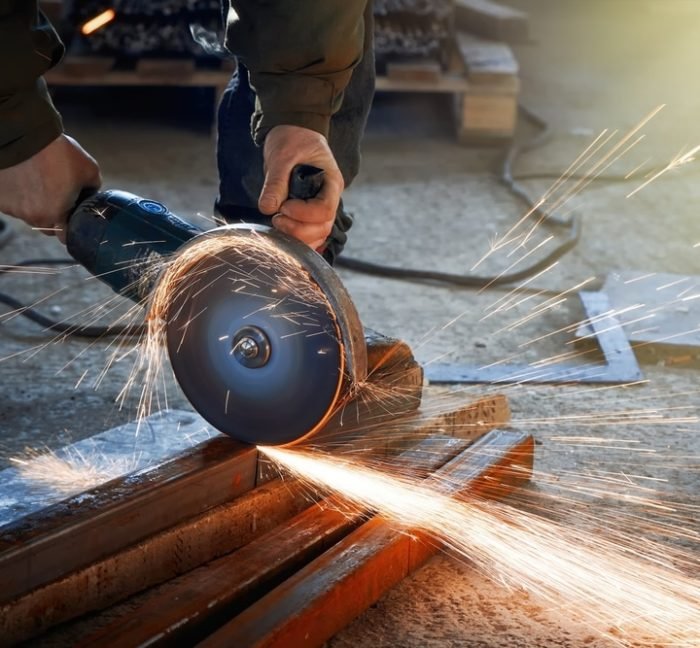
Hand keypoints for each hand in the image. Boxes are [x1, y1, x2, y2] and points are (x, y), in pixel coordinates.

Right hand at [0, 134, 101, 243]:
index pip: (65, 236)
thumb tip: (90, 196)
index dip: (70, 228)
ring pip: (28, 214)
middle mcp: (33, 216)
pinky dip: (18, 195)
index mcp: (57, 215)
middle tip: (57, 195)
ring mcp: (14, 208)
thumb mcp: (90, 170)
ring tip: (39, 182)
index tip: (72, 217)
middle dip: (54, 215)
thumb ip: (92, 190)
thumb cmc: (58, 152)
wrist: (24, 134)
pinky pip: (13, 203)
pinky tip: (24, 179)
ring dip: (35, 204)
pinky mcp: (0, 199)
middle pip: (47, 226)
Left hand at [259, 125, 343, 250]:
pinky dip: (298, 238)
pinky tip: (282, 229)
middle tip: (277, 217)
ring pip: (318, 235)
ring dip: (297, 236)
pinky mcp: (311, 212)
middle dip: (298, 229)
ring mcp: (321, 206)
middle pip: (323, 227)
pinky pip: (311, 234)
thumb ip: (275, 183)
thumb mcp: (281, 156)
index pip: (326, 209)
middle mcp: (330, 197)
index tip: (284, 206)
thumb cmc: (292, 138)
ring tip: (277, 221)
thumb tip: (267, 208)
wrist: (293, 131)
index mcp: (331, 182)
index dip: (304, 214)